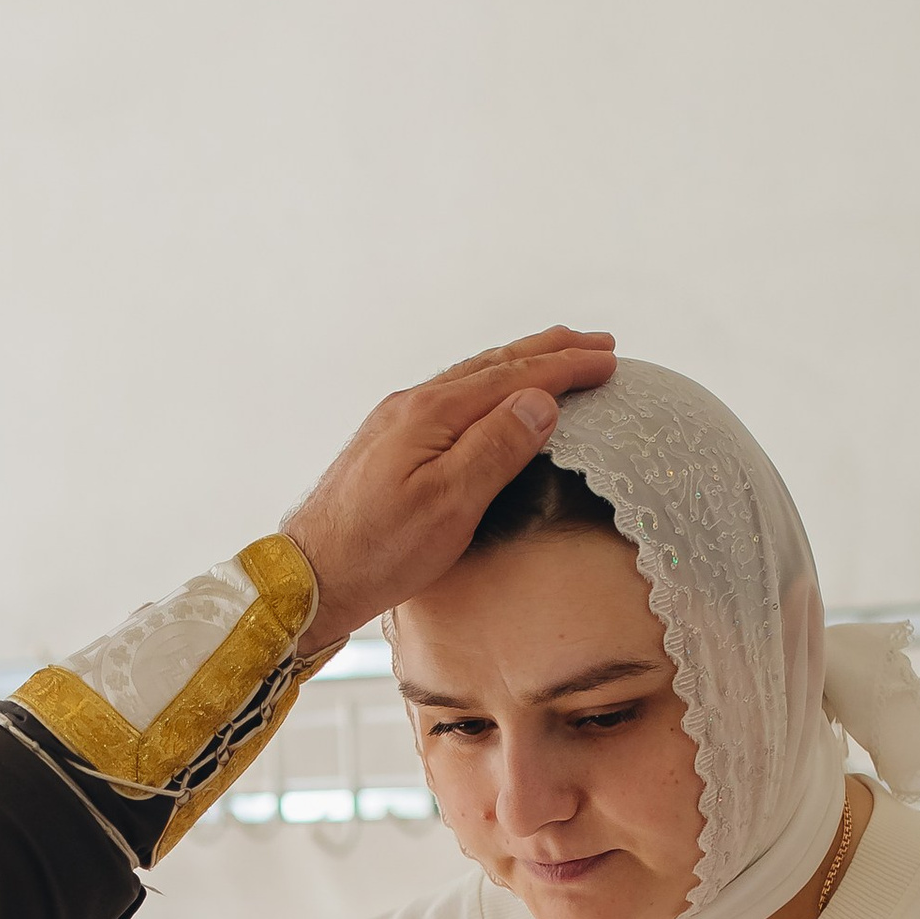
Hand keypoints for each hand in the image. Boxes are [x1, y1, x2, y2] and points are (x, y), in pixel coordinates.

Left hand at [283, 329, 617, 661]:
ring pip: (471, 376)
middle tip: (598, 342)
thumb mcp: (450, 505)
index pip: (514, 376)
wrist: (310, 576)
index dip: (566, 367)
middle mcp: (413, 404)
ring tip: (555, 356)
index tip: (609, 359)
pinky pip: (453, 395)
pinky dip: (489, 384)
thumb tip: (540, 400)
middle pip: (494, 364)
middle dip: (549, 350)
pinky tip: (494, 394)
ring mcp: (397, 421)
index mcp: (432, 414)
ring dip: (520, 363)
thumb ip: (496, 447)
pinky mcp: (388, 443)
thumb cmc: (380, 551)